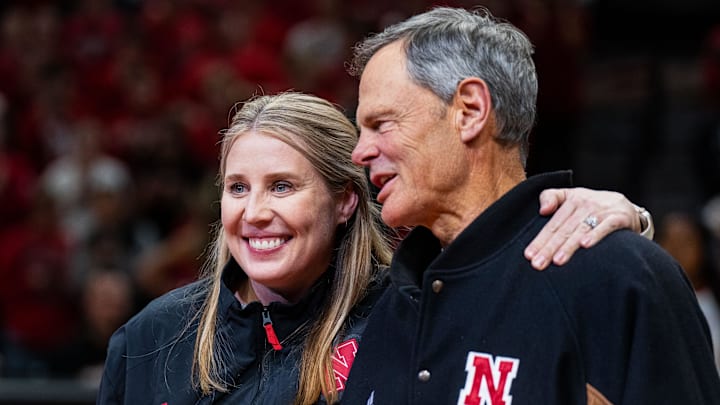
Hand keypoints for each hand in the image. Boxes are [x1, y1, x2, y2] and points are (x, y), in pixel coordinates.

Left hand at [524, 187, 641, 269]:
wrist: (625, 205)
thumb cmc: (591, 206)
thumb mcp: (571, 196)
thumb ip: (551, 197)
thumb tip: (542, 210)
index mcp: (571, 200)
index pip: (553, 224)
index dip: (540, 240)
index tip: (529, 255)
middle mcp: (585, 204)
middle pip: (564, 229)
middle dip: (550, 248)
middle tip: (538, 264)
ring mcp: (601, 211)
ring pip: (581, 230)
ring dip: (569, 246)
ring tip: (557, 260)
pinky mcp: (619, 217)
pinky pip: (606, 227)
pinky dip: (595, 235)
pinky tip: (585, 246)